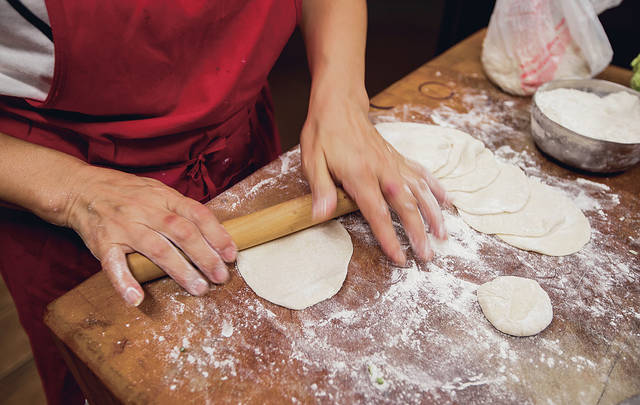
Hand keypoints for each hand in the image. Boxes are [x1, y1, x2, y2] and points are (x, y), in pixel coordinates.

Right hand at [63, 166, 236, 305]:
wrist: (81, 188)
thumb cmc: (127, 193)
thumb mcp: (158, 192)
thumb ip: (182, 210)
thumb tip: (214, 233)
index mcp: (164, 197)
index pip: (197, 214)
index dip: (217, 234)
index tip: (231, 255)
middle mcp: (146, 210)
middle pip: (182, 233)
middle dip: (205, 257)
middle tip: (220, 277)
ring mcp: (124, 226)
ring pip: (157, 249)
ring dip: (180, 271)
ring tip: (199, 288)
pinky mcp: (103, 242)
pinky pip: (114, 264)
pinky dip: (124, 282)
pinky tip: (136, 299)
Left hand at [300, 89, 447, 264]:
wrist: (339, 103)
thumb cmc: (323, 133)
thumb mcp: (312, 160)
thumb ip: (320, 189)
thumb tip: (321, 215)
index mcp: (360, 175)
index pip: (377, 213)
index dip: (389, 237)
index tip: (400, 257)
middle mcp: (382, 170)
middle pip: (406, 206)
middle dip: (418, 232)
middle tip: (428, 255)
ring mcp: (393, 163)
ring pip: (420, 191)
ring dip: (433, 213)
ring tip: (443, 234)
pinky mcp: (397, 157)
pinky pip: (421, 173)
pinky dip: (435, 187)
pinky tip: (446, 200)